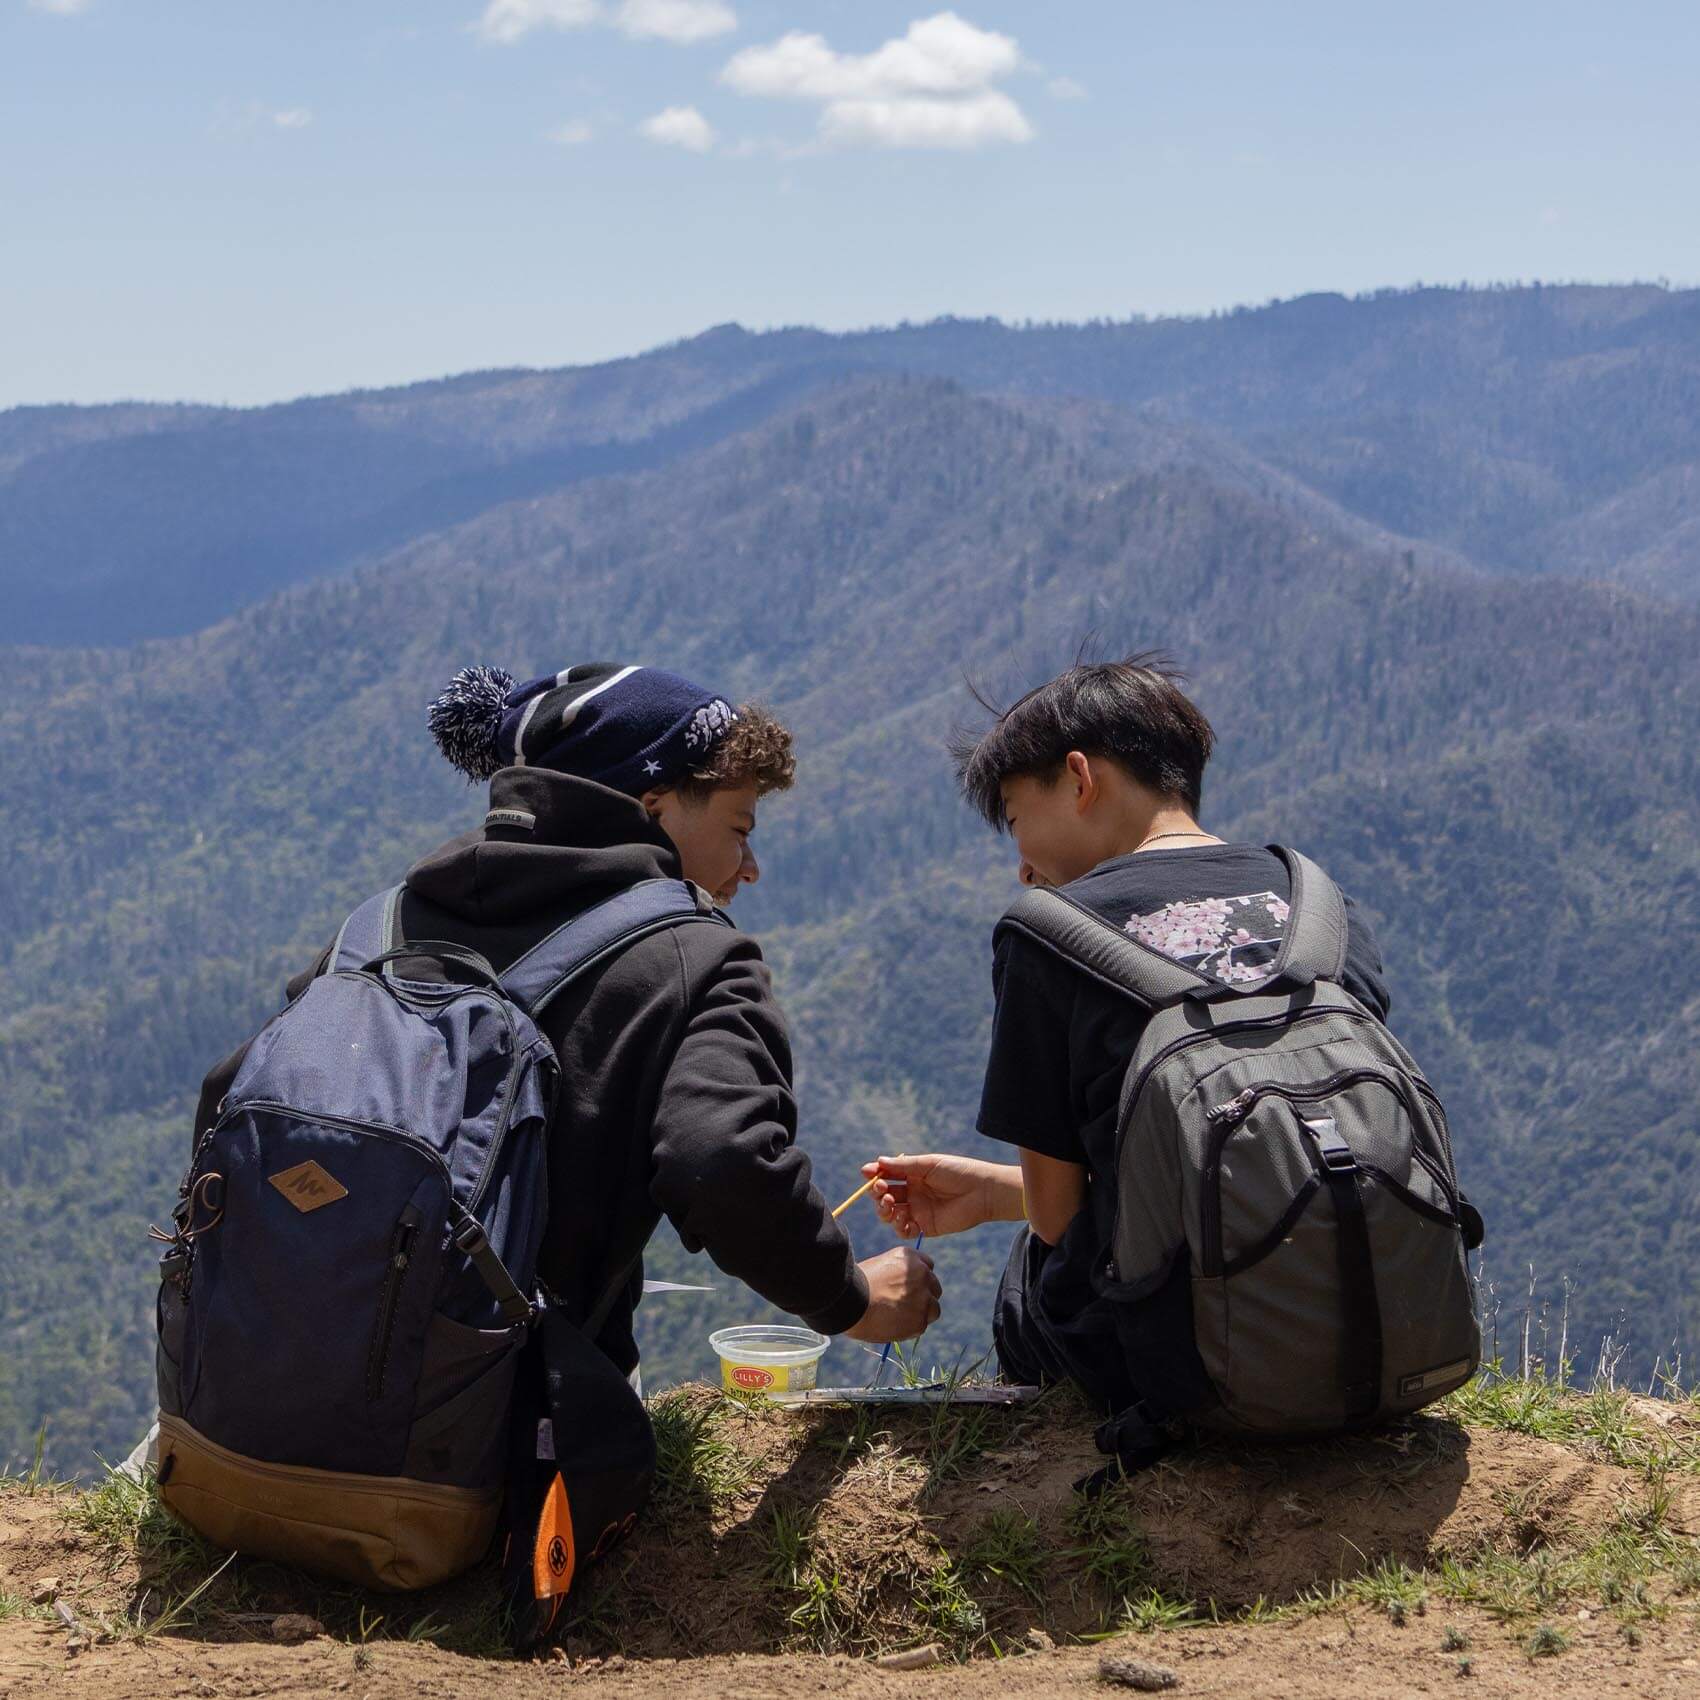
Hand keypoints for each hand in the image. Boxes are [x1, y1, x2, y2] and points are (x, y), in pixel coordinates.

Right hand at [843, 1245, 941, 1343]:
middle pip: (934, 1287)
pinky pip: (921, 1325)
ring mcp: (923, 1298)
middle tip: (907, 1306)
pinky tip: (894, 1326)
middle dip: (924, 1296)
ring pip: (933, 1308)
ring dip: (922, 1313)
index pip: (927, 1266)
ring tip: (901, 1318)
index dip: (919, 1280)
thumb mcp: (879, 1267)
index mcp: (910, 1257)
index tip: (910, 1288)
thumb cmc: (856, 1286)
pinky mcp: (920, 1320)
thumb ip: (897, 1274)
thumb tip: (904, 1288)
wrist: (851, 1303)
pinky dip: (911, 1328)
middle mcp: (922, 1274)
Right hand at [860, 1154, 1013, 1238]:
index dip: (874, 1175)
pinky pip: (904, 1229)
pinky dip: (898, 1225)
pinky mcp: (925, 1227)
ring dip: (884, 1209)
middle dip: (877, 1193)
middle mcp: (912, 1193)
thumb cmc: (958, 1172)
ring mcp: (918, 1210)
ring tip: (890, 1204)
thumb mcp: (929, 1164)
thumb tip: (878, 1161)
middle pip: (884, 1196)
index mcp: (913, 1175)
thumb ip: (903, 1166)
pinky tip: (902, 1217)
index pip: (887, 1176)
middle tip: (880, 1189)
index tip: (866, 1173)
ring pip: (890, 1214)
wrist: (983, 1192)